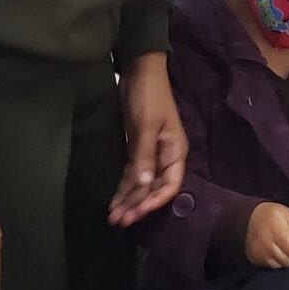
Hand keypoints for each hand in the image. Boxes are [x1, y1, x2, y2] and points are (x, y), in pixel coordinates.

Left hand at [110, 54, 187, 227]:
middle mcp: (165, 156)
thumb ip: (144, 157)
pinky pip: (132, 173)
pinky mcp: (138, 147)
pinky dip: (124, 186)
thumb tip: (142, 186)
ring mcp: (151, 152)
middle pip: (153, 188)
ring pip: (140, 183)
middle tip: (119, 220)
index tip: (136, 213)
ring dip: (128, 199)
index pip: (169, 185)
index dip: (154, 201)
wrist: (139, 69)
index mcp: (175, 151)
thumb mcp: (146, 126)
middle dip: (137, 205)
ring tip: (113, 216)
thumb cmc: (148, 95)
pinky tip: (115, 198)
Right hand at [246, 202, 288, 268]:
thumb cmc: (272, 214)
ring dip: (287, 261)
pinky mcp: (255, 259)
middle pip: (288, 261)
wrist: (248, 217)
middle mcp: (266, 244)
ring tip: (287, 251)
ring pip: (281, 266)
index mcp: (276, 230)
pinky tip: (278, 253)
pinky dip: (277, 262)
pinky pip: (271, 267)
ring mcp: (259, 253)